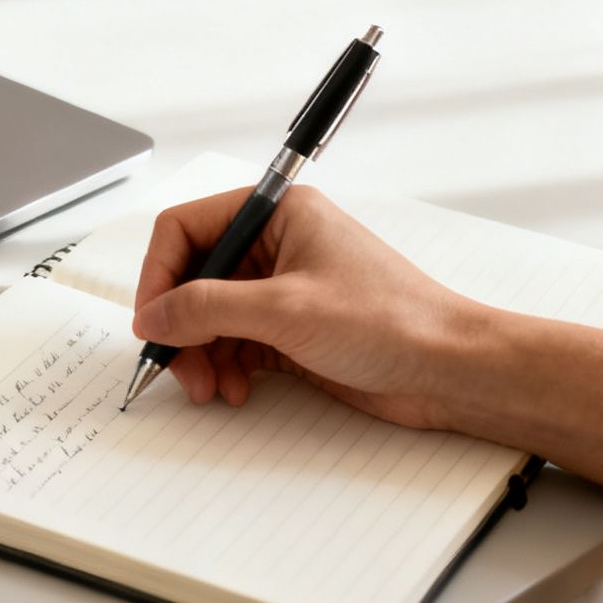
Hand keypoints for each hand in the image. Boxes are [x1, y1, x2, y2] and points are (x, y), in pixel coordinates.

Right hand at [130, 187, 478, 429]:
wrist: (451, 370)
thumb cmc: (393, 321)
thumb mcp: (284, 310)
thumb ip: (206, 308)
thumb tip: (153, 316)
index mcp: (276, 213)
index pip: (185, 229)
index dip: (158, 276)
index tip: (151, 321)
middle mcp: (275, 244)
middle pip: (192, 277)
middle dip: (180, 325)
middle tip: (176, 365)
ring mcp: (281, 287)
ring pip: (208, 315)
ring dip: (200, 353)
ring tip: (209, 386)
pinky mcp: (290, 328)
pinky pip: (233, 342)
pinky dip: (224, 366)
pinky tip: (234, 388)